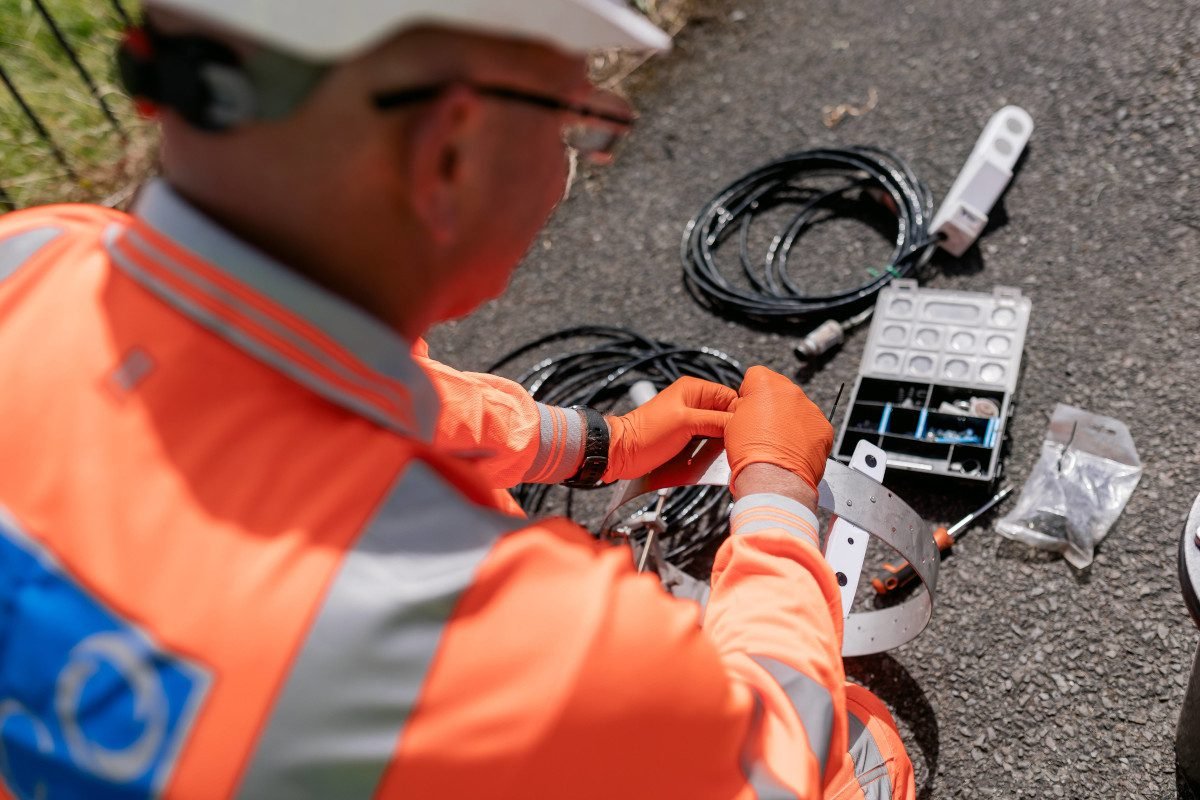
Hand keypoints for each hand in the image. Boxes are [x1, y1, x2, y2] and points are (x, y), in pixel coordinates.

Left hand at [604, 377, 737, 481]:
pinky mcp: (684, 438)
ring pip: (716, 430)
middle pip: (724, 414)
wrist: (622, 452)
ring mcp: (688, 421)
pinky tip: (710, 456)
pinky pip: (705, 442)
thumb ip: (715, 420)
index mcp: (693, 390)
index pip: (729, 396)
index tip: (744, 429)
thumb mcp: (686, 422)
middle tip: (734, 443)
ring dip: (720, 441)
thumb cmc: (648, 433)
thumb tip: (740, 423)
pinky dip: (709, 449)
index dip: (738, 412)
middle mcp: (693, 403)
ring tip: (721, 451)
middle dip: (730, 429)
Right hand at [724, 366, 832, 496]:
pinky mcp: (823, 428)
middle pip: (779, 391)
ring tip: (776, 443)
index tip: (746, 408)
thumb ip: (742, 407)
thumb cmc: (751, 454)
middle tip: (761, 429)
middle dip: (771, 406)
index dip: (748, 394)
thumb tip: (747, 408)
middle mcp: (792, 392)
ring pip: (797, 408)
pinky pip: (812, 426)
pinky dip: (804, 436)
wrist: (774, 480)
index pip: (755, 375)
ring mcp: (810, 410)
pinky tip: (791, 449)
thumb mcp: (731, 423)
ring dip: (789, 421)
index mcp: (766, 384)